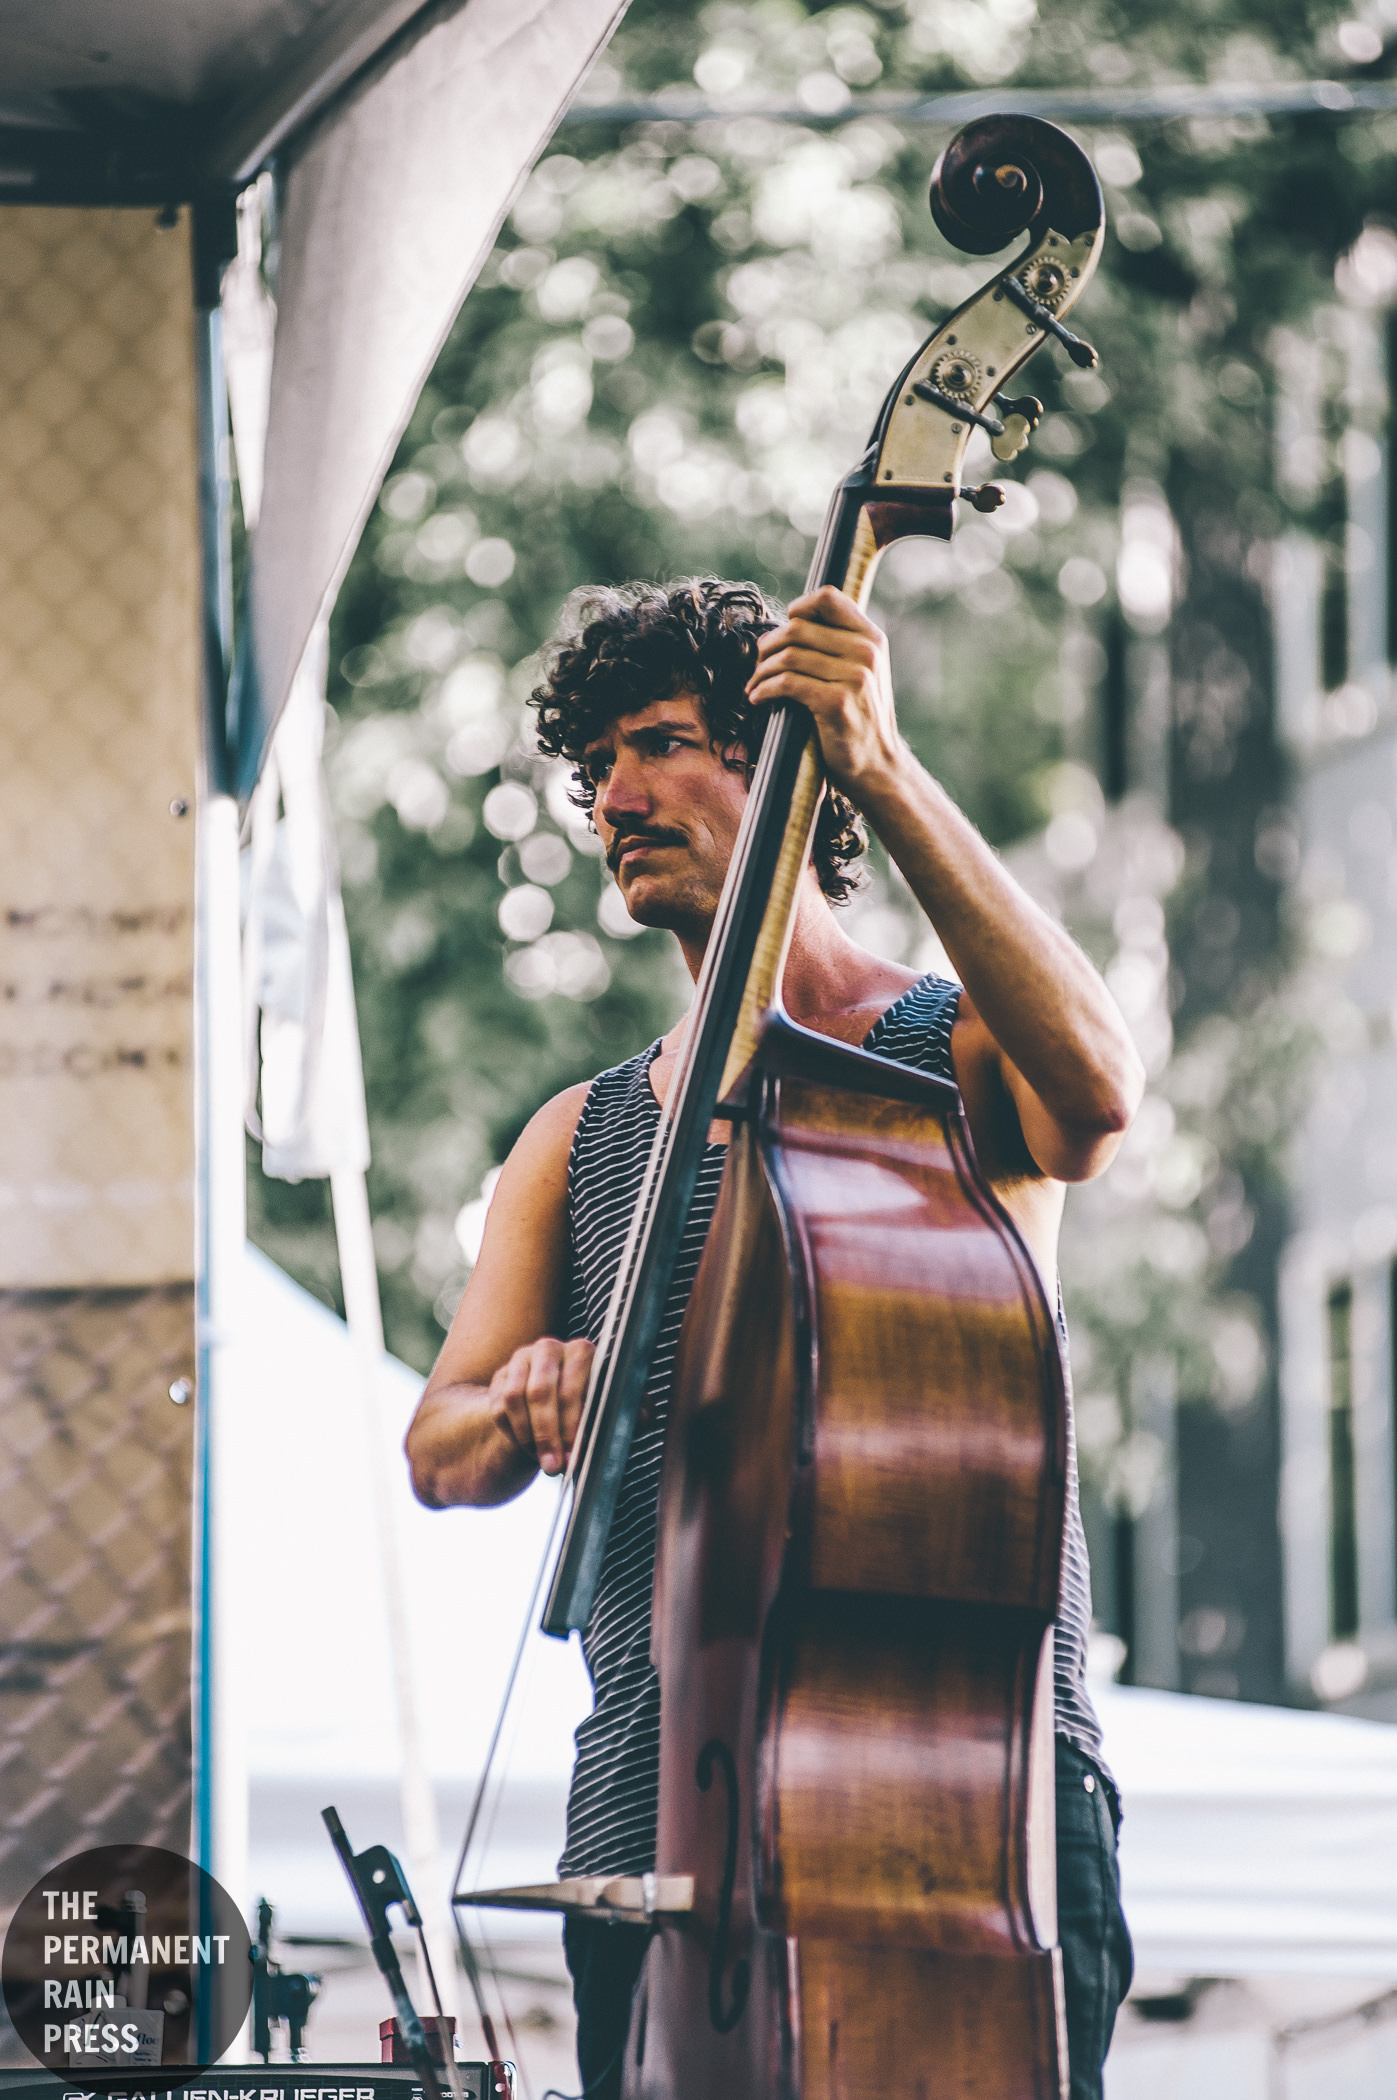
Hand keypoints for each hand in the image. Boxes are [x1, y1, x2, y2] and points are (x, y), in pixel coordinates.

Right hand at [487, 1336, 594, 1476]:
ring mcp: (522, 1358)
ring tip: (539, 1458)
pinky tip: (526, 1445)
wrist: (554, 1403)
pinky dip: (511, 1432)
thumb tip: (575, 1458)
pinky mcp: (501, 1374)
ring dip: (526, 1435)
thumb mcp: (591, 1414)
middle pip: (539, 1392)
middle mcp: (549, 1348)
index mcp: (580, 1351)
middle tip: (552, 1466)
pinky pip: (498, 1406)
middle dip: (545, 1435)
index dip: (569, 1427)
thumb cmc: (581, 1410)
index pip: (569, 1389)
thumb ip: (584, 1428)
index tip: (571, 1458)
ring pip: (513, 1398)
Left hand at [745, 586, 903, 799]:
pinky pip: (786, 683)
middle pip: (797, 627)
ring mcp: (854, 677)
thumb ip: (838, 647)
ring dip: (761, 671)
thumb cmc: (858, 720)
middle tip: (758, 666)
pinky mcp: (836, 702)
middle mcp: (866, 652)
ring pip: (788, 655)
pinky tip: (758, 699)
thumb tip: (792, 624)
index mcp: (871, 638)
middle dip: (767, 646)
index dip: (797, 609)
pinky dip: (763, 689)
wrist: (878, 767)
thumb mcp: (861, 674)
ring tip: (755, 685)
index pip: (827, 598)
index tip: (784, 635)